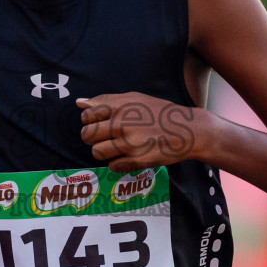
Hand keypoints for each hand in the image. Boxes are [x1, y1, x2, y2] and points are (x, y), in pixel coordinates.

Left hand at [78, 93, 203, 171]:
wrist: (188, 130)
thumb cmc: (160, 112)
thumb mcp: (135, 99)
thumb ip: (106, 100)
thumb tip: (79, 103)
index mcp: (120, 107)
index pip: (86, 116)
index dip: (91, 121)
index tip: (101, 123)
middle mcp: (122, 124)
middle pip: (87, 136)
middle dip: (94, 137)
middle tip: (108, 137)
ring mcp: (129, 144)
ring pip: (97, 152)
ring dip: (104, 151)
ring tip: (118, 147)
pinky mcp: (137, 161)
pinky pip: (113, 166)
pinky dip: (118, 163)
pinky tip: (129, 156)